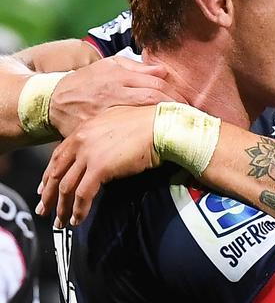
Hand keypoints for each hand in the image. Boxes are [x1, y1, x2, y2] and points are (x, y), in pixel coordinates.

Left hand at [36, 105, 160, 226]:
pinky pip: (82, 194)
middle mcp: (81, 140)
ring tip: (61, 221)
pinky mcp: (99, 168)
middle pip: (56, 173)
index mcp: (85, 129)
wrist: (161, 126)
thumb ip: (102, 134)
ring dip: (62, 208)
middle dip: (49, 195)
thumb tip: (101, 149)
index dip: (49, 175)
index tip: (44, 189)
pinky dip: (78, 210)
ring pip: (66, 187)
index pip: (58, 155)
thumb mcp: (118, 122)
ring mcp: (88, 154)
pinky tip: (78, 219)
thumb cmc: (148, 123)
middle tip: (44, 210)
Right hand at [50, 56, 184, 136]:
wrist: (53, 100)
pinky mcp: (95, 130)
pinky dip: (140, 137)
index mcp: (118, 76)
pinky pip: (122, 135)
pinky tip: (154, 140)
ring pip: (140, 117)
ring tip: (178, 126)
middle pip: (152, 99)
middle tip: (189, 115)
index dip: (174, 94)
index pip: (155, 84)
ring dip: (161, 121)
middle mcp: (113, 93)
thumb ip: (137, 68)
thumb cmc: (87, 81)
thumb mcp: (109, 65)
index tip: (187, 102)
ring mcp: (104, 113)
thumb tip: (164, 70)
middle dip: (174, 107)